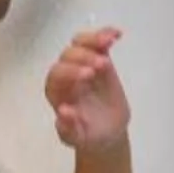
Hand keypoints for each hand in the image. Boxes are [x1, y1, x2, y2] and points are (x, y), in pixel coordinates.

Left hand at [45, 27, 126, 150]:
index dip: (70, 72)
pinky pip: (99, 43)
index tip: (89, 76)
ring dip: (93, 40)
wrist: (105, 132)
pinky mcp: (99, 59)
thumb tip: (63, 112)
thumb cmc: (87, 134)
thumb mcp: (77, 138)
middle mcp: (66, 73)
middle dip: (84, 57)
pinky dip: (106, 35)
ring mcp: (82, 63)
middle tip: (102, 66)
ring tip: (109, 41)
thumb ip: (68, 128)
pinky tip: (117, 35)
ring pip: (81, 43)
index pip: (57, 74)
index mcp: (56, 90)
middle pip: (68, 55)